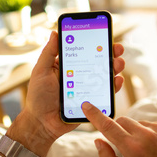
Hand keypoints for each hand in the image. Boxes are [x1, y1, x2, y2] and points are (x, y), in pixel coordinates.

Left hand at [6, 31, 124, 156]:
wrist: (42, 123)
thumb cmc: (38, 97)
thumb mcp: (41, 71)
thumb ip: (48, 53)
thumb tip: (55, 32)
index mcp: (69, 65)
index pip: (85, 50)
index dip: (96, 42)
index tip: (105, 34)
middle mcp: (81, 75)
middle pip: (99, 61)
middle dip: (111, 53)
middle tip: (117, 48)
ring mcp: (88, 88)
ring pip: (106, 75)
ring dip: (115, 67)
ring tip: (118, 63)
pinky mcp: (93, 102)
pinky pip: (106, 93)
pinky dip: (114, 86)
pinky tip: (117, 80)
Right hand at [81, 102, 156, 156]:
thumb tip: (98, 140)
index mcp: (132, 148)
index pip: (108, 127)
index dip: (95, 116)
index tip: (87, 105)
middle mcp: (146, 135)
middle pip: (121, 121)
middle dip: (118, 130)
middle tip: (125, 146)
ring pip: (136, 122)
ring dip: (135, 132)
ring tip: (144, 149)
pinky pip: (150, 123)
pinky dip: (148, 132)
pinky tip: (154, 146)